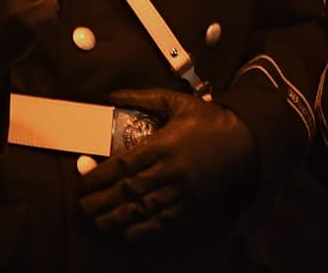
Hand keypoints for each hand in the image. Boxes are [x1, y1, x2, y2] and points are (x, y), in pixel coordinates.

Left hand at [77, 88, 258, 242]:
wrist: (247, 140)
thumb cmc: (209, 119)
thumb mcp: (176, 102)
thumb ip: (142, 97)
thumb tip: (112, 94)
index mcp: (161, 145)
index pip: (123, 165)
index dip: (99, 177)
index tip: (82, 184)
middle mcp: (168, 171)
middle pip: (128, 191)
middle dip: (102, 201)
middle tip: (80, 208)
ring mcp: (181, 191)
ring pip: (143, 209)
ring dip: (117, 218)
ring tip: (96, 223)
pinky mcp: (192, 204)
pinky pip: (165, 221)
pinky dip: (145, 229)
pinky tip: (128, 233)